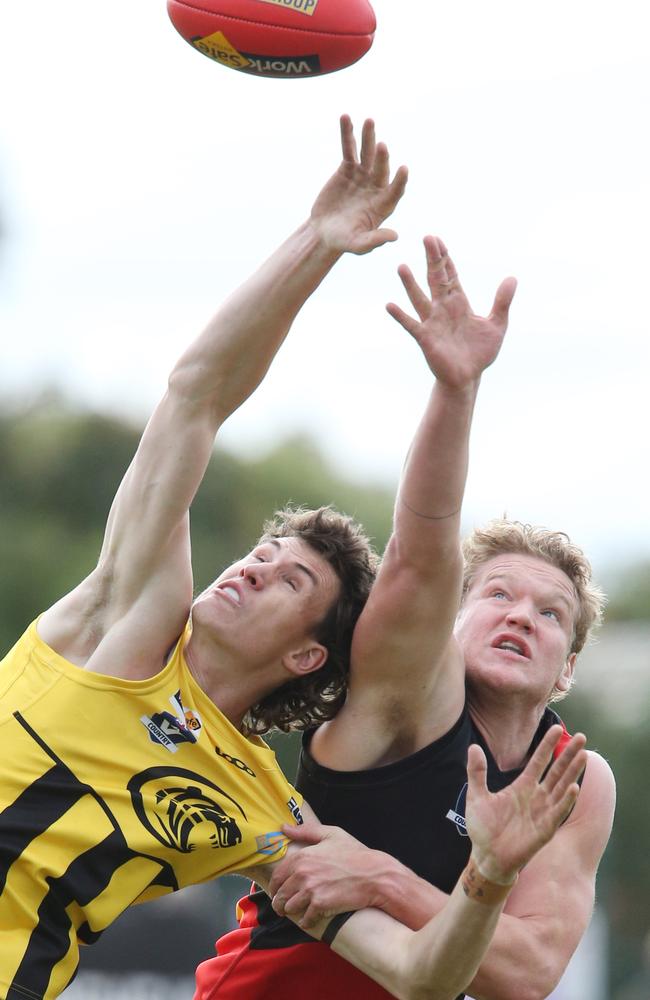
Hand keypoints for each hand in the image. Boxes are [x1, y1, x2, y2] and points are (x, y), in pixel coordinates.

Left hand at [268, 822, 388, 928]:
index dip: (275, 887)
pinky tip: (310, 919)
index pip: (277, 876)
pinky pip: (305, 919)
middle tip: (283, 908)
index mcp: (302, 856)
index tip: (277, 892)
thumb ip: (306, 831)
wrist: (375, 875)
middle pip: (280, 895)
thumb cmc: (355, 854)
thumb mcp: (331, 835)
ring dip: (292, 912)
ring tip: (297, 912)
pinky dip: (306, 921)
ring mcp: (311, 890)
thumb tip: (284, 828)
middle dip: (280, 903)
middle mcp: (303, 873)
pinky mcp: (320, 906)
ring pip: (289, 908)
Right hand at [309, 115, 407, 254]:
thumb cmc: (343, 241)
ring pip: (367, 154)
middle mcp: (376, 187)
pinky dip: (347, 134)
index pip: (395, 191)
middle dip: (381, 157)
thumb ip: (374, 241)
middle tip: (381, 146)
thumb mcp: (358, 244)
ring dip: (368, 137)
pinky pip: (348, 149)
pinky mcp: (348, 168)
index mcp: (383, 205)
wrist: (324, 231)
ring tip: (369, 121)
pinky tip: (346, 118)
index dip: (399, 181)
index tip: (404, 169)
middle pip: (381, 169)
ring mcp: (363, 175)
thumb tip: (394, 237)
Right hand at [387, 236, 516, 388]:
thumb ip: (502, 302)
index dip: (445, 257)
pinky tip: (390, 305)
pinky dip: (400, 316)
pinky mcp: (426, 338)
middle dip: (433, 259)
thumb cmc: (479, 352)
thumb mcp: (497, 324)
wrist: (468, 378)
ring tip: (402, 266)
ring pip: (420, 298)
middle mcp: (443, 309)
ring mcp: (432, 322)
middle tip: (427, 237)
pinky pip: (411, 324)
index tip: (437, 240)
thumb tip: (512, 278)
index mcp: (459, 303)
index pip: (450, 275)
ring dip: (410, 284)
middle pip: (436, 279)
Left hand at [465, 725, 586, 883]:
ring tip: (584, 755)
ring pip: (562, 788)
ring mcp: (542, 812)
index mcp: (521, 787)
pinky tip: (574, 787)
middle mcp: (536, 797)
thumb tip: (473, 747)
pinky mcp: (545, 829)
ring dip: (573, 772)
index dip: (547, 746)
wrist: (486, 857)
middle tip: (581, 737)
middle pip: (556, 771)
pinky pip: (558, 812)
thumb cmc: (483, 828)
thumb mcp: (476, 795)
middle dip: (568, 754)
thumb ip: (476, 772)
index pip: (538, 762)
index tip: (556, 728)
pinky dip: (566, 800)